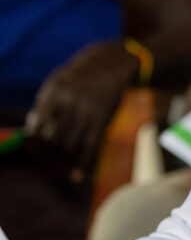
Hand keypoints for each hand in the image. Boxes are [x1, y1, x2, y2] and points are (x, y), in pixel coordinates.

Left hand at [25, 41, 138, 171]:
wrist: (110, 63)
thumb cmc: (79, 77)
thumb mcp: (59, 82)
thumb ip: (46, 104)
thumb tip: (31, 131)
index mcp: (56, 90)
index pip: (38, 122)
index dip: (35, 136)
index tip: (34, 143)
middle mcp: (71, 101)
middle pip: (52, 136)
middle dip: (49, 146)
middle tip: (51, 148)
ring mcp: (88, 112)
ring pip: (68, 145)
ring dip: (63, 154)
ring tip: (64, 152)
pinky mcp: (102, 121)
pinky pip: (89, 148)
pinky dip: (82, 165)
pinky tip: (77, 176)